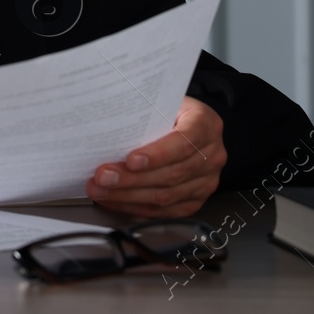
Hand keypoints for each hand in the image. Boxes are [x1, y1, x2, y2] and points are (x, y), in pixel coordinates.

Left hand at [86, 96, 224, 218]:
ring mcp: (206, 181)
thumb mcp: (162, 102)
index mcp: (206, 124)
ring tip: (101, 189)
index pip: (185, 141)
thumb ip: (144, 113)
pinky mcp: (195, 200)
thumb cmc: (171, 111)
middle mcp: (212, 155)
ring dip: (128, 196)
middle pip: (172, 173)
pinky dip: (135, 207)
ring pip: (166, 196)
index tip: (130, 160)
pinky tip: (115, 200)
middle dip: (132, 178)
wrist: (191, 127)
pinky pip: (164, 211)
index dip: (157, 154)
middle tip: (103, 177)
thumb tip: (107, 125)